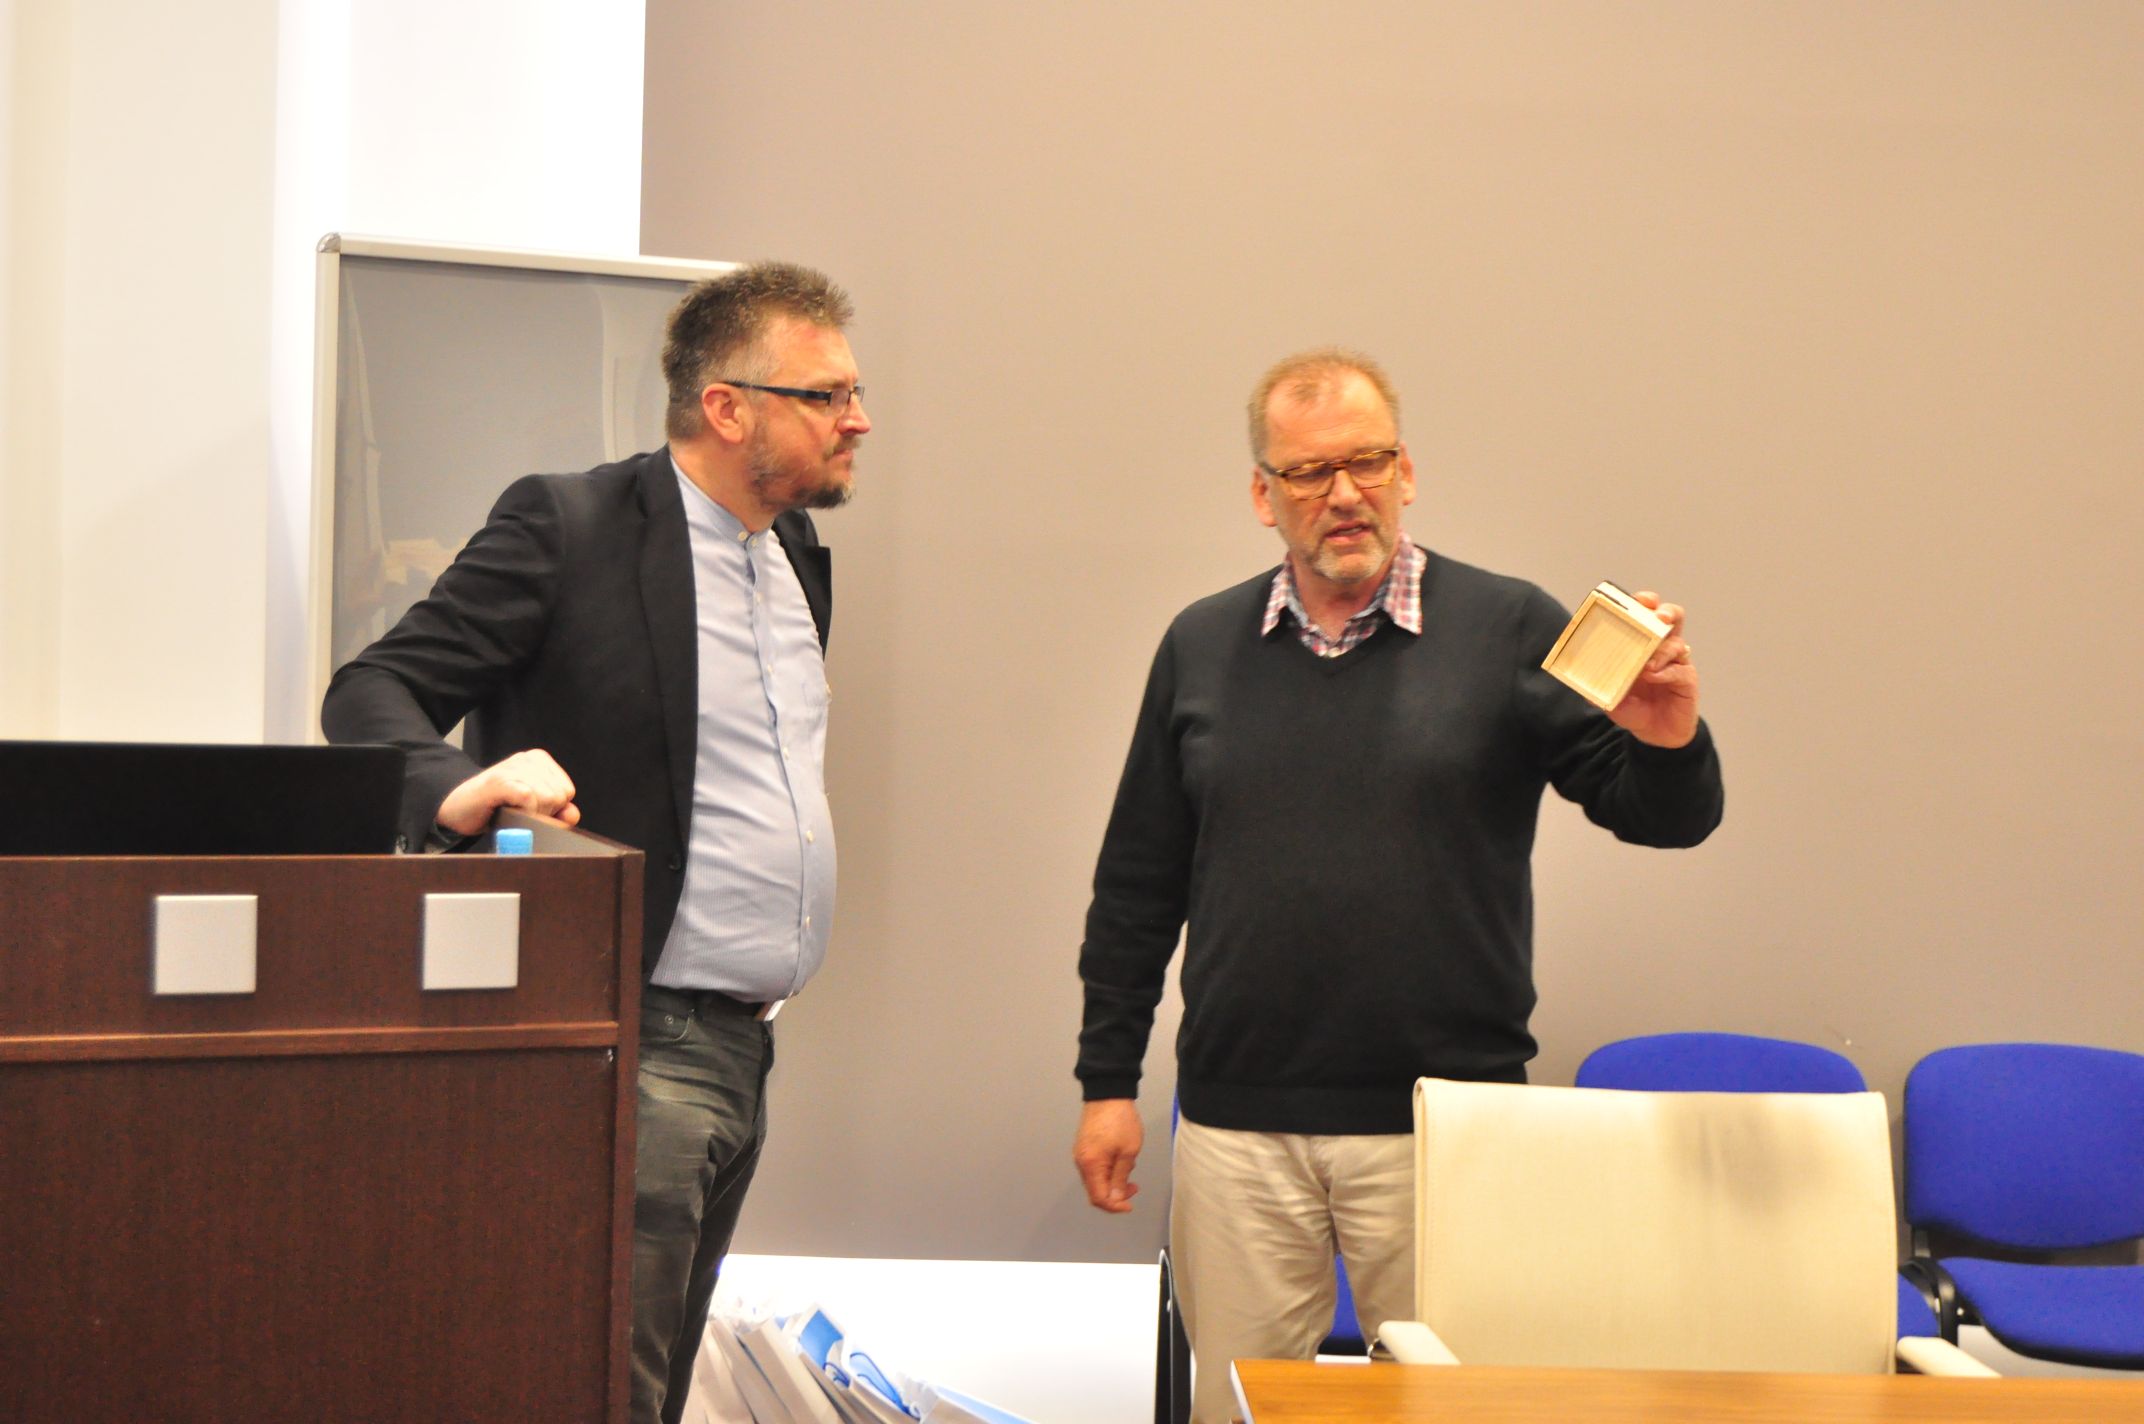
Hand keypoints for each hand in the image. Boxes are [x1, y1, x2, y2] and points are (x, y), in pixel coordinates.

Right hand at [436, 749, 580, 834]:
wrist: (455, 809)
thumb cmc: (493, 809)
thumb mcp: (531, 809)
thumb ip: (556, 811)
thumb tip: (572, 813)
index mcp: (539, 761)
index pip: (567, 790)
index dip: (552, 809)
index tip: (529, 809)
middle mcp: (528, 759)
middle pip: (560, 795)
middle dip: (543, 812)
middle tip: (517, 810)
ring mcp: (513, 767)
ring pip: (548, 797)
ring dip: (530, 813)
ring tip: (510, 809)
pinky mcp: (500, 780)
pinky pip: (529, 798)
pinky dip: (522, 811)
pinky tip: (507, 809)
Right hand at [1073, 1098, 1142, 1213]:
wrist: (1108, 1093)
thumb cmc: (1121, 1121)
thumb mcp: (1128, 1152)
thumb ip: (1120, 1178)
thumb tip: (1115, 1199)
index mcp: (1090, 1165)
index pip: (1098, 1198)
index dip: (1114, 1206)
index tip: (1130, 1204)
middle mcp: (1081, 1162)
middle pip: (1095, 1191)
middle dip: (1115, 1194)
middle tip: (1134, 1187)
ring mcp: (1081, 1154)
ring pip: (1095, 1179)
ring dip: (1112, 1181)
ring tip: (1130, 1168)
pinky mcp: (1084, 1146)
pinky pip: (1094, 1168)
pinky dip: (1108, 1171)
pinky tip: (1121, 1161)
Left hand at [1609, 591, 1700, 748]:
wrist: (1656, 734)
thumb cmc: (1634, 707)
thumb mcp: (1610, 695)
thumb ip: (1598, 684)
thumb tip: (1581, 676)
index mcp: (1644, 644)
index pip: (1647, 615)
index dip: (1645, 603)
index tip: (1639, 600)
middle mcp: (1663, 648)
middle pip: (1672, 618)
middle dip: (1666, 612)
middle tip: (1658, 617)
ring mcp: (1677, 663)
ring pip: (1677, 643)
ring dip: (1662, 649)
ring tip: (1647, 665)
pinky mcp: (1687, 680)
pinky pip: (1680, 670)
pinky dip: (1666, 672)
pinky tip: (1653, 677)